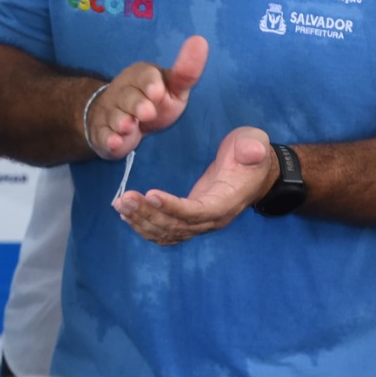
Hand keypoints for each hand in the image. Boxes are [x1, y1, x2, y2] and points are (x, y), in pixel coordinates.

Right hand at [87, 35, 207, 158]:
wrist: (117, 120)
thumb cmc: (152, 101)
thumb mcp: (172, 88)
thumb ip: (186, 72)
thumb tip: (200, 40)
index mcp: (140, 77)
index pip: (143, 75)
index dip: (149, 83)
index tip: (157, 91)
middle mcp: (122, 93)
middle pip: (127, 97)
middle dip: (136, 104)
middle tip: (147, 112)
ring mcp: (110, 113)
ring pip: (114, 116)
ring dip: (121, 121)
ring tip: (128, 127)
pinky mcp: (103, 134)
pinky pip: (103, 135)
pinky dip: (108, 139)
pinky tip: (114, 142)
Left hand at [114, 126, 274, 244]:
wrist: (254, 173)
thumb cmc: (250, 156)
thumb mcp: (254, 144)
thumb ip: (252, 148)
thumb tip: (252, 151)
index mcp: (228, 201)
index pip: (198, 212)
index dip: (174, 207)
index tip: (151, 194)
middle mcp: (214, 219)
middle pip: (177, 225)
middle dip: (148, 213)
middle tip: (124, 198)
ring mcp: (201, 223)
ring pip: (168, 231)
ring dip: (141, 220)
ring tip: (120, 204)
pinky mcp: (190, 220)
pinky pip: (166, 231)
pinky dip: (145, 226)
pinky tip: (126, 215)